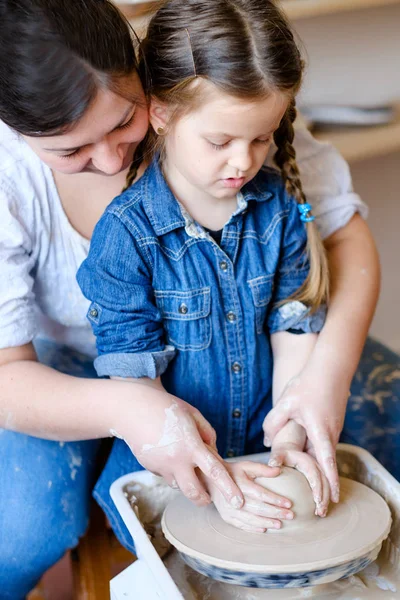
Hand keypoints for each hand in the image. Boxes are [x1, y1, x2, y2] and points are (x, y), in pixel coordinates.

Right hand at [114, 388, 243, 508]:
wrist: (133, 408)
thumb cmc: (166, 407)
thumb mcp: (193, 414)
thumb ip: (208, 434)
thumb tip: (214, 453)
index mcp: (191, 445)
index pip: (215, 471)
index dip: (228, 488)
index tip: (237, 500)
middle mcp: (176, 460)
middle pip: (195, 492)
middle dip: (204, 500)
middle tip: (209, 499)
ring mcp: (162, 466)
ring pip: (179, 486)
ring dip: (187, 484)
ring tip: (189, 472)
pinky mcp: (150, 467)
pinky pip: (166, 475)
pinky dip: (173, 472)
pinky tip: (170, 456)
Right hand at [202, 457, 293, 532]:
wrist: (211, 481)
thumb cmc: (232, 472)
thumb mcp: (246, 466)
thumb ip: (262, 468)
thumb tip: (279, 470)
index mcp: (240, 483)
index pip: (261, 494)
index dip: (275, 499)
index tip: (289, 503)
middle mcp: (233, 498)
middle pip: (258, 508)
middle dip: (275, 513)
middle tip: (290, 515)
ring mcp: (229, 510)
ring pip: (251, 519)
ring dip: (267, 522)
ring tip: (280, 525)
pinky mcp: (227, 517)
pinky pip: (242, 525)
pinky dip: (254, 528)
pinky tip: (265, 529)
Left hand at [263, 367, 347, 502]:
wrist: (329, 367)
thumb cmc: (307, 384)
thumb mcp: (286, 403)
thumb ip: (273, 423)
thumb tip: (266, 444)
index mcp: (320, 430)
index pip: (326, 462)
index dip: (328, 483)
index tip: (329, 500)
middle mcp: (330, 433)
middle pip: (328, 465)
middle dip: (326, 488)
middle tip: (321, 509)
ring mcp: (333, 428)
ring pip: (326, 456)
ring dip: (323, 475)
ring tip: (317, 495)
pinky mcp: (332, 424)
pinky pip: (326, 446)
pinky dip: (321, 460)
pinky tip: (312, 467)